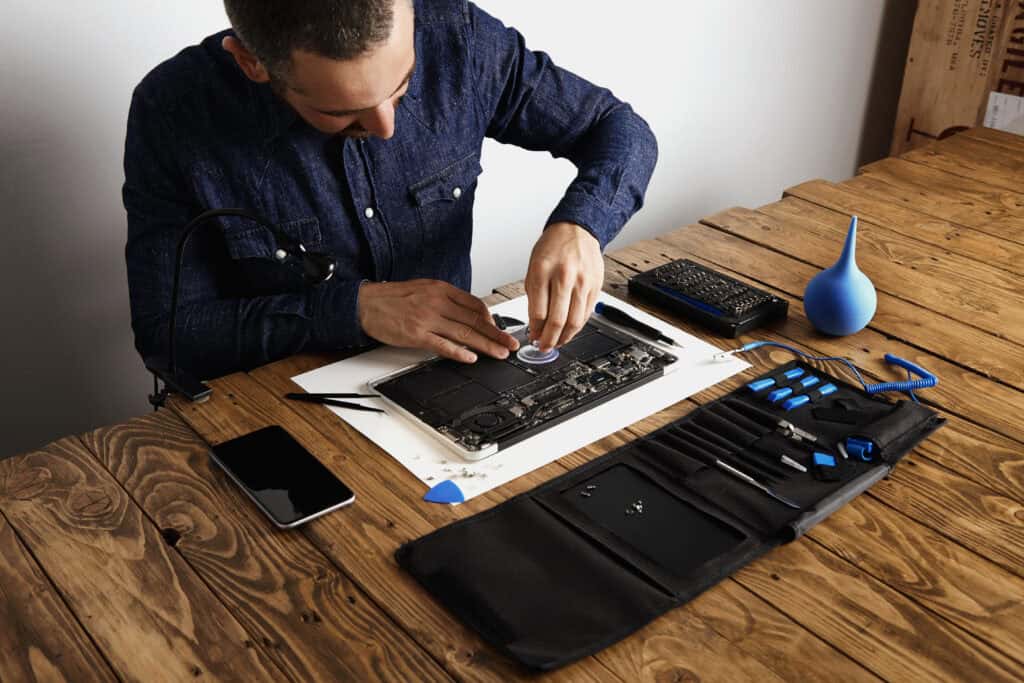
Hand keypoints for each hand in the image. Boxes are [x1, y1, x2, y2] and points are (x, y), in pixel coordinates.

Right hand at [357, 280, 518, 362]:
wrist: (365, 303)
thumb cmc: (393, 298)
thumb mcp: (423, 289)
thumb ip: (446, 299)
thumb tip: (467, 312)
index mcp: (441, 289)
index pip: (475, 304)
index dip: (491, 318)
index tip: (499, 329)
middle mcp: (437, 302)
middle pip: (475, 320)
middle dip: (496, 334)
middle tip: (511, 344)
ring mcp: (427, 318)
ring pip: (464, 333)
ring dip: (485, 345)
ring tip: (500, 353)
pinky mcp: (416, 334)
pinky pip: (443, 344)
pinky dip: (459, 352)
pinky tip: (471, 358)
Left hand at [524, 222, 603, 351]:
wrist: (576, 230)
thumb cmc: (552, 248)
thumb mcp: (533, 267)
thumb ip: (534, 295)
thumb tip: (535, 324)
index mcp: (542, 271)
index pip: (538, 312)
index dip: (535, 330)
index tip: (533, 337)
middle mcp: (564, 276)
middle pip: (557, 320)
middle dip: (549, 339)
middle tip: (544, 346)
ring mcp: (582, 282)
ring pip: (574, 321)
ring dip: (564, 337)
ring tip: (557, 342)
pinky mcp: (595, 285)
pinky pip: (586, 314)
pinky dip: (577, 326)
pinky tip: (569, 330)